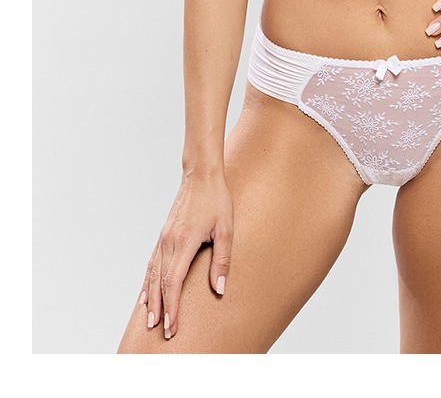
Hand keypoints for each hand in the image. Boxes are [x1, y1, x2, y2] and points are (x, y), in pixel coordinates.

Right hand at [137, 168, 232, 340]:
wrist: (201, 176)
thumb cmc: (217, 200)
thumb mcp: (226, 228)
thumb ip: (222, 260)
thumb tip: (219, 289)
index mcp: (184, 241)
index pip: (174, 282)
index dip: (172, 307)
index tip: (172, 326)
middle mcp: (169, 241)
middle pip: (160, 282)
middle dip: (161, 309)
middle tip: (162, 332)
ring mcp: (163, 238)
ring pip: (152, 274)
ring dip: (151, 299)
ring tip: (151, 320)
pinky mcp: (163, 235)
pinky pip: (152, 263)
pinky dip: (147, 282)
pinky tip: (146, 296)